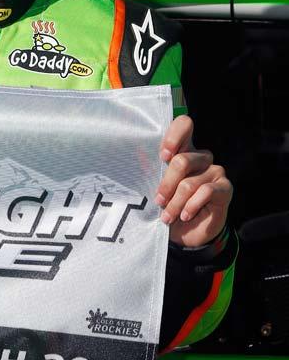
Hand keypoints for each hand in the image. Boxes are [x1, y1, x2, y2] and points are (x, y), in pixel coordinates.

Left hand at [156, 115, 231, 247]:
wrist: (185, 234)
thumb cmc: (167, 206)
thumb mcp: (153, 187)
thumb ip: (148, 168)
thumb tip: (136, 152)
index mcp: (183, 150)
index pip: (184, 125)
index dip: (174, 136)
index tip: (162, 156)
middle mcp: (201, 157)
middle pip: (182, 161)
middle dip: (166, 185)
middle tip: (158, 201)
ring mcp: (215, 171)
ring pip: (190, 182)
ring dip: (175, 203)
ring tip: (167, 217)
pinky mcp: (224, 188)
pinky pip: (206, 192)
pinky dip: (190, 206)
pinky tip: (184, 215)